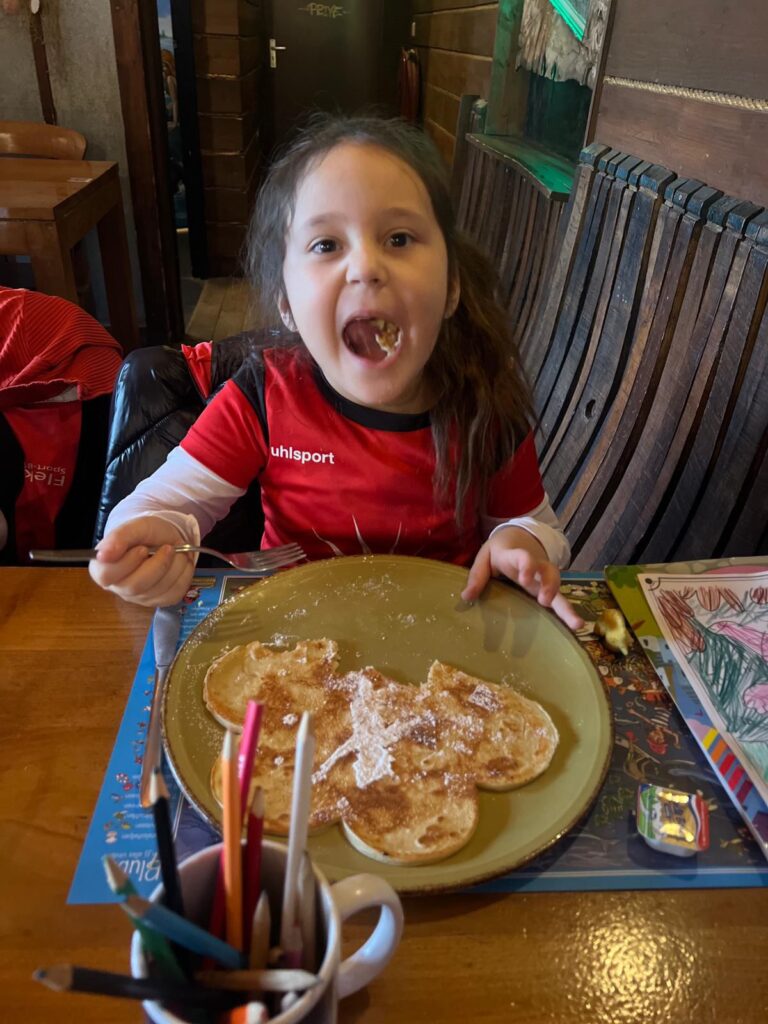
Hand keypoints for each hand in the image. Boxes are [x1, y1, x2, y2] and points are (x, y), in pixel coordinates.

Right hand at [88, 516, 195, 605]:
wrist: (167, 539)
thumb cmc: (146, 533)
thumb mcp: (134, 527)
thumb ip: (118, 538)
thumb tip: (102, 555)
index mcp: (104, 568)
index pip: (106, 575)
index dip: (127, 562)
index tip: (142, 548)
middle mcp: (119, 587)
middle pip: (135, 586)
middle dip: (157, 564)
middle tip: (167, 548)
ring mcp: (140, 597)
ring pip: (157, 590)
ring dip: (173, 567)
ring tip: (175, 552)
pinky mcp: (160, 601)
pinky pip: (174, 593)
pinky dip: (183, 574)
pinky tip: (179, 563)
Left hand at [462, 528, 583, 629]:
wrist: (519, 538)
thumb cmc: (499, 552)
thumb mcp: (484, 558)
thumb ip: (477, 576)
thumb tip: (466, 597)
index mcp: (516, 556)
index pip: (523, 557)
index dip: (526, 565)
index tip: (524, 578)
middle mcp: (535, 566)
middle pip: (548, 572)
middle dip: (549, 585)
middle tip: (545, 600)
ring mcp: (543, 578)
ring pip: (559, 587)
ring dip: (565, 604)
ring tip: (573, 623)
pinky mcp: (548, 589)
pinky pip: (560, 601)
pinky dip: (569, 613)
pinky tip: (579, 627)